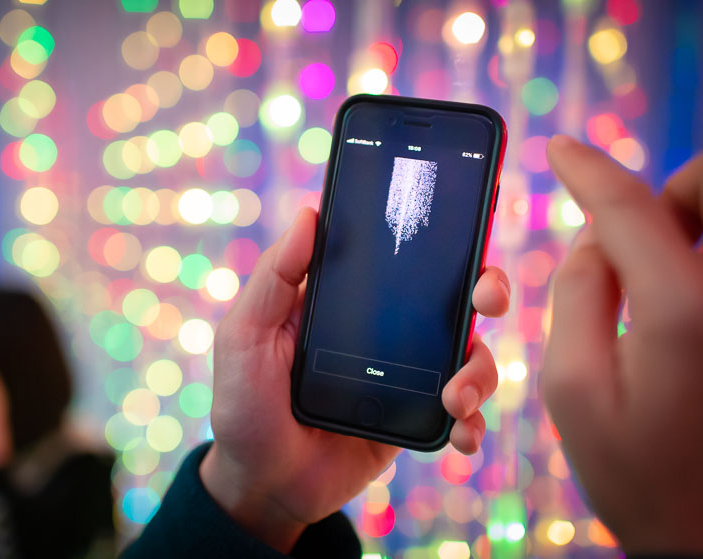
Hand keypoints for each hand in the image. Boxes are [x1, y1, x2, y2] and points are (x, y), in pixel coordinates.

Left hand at [200, 206, 509, 551]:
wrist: (263, 485)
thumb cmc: (245, 404)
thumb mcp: (247, 336)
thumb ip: (273, 278)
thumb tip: (309, 215)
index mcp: (348, 301)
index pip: (400, 258)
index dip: (437, 240)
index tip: (463, 228)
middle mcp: (385, 331)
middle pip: (452, 300)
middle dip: (485, 291)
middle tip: (486, 301)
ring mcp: (405, 376)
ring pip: (468, 356)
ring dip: (479, 370)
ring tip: (454, 399)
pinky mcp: (415, 419)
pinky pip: (461, 414)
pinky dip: (472, 422)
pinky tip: (462, 434)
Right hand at [543, 136, 702, 553]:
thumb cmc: (637, 471)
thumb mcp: (572, 385)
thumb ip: (577, 290)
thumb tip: (594, 234)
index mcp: (681, 310)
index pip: (631, 207)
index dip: (587, 171)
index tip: (558, 149)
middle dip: (665, 187)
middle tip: (621, 223)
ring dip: (685, 216)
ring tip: (644, 260)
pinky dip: (696, 248)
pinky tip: (672, 285)